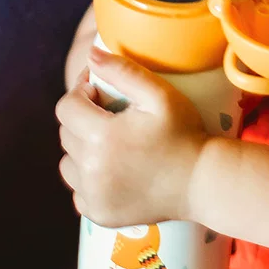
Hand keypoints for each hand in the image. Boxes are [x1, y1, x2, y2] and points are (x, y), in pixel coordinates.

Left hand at [56, 46, 207, 227]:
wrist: (202, 182)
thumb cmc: (184, 134)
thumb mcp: (159, 95)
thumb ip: (123, 71)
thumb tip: (90, 54)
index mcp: (103, 137)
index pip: (67, 107)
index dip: (81, 93)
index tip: (100, 91)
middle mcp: (91, 170)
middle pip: (65, 134)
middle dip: (82, 119)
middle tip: (110, 115)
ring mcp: (93, 196)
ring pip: (67, 163)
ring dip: (81, 149)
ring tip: (110, 143)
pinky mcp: (99, 214)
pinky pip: (77, 190)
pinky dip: (87, 178)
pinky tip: (113, 169)